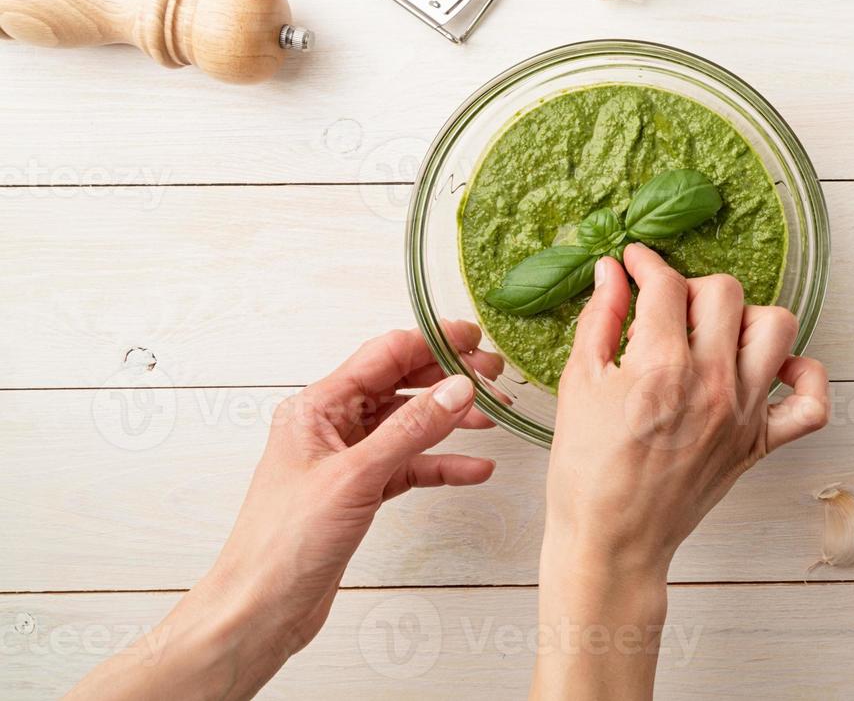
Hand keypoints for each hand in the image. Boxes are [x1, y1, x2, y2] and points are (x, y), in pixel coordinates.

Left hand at [66, 325, 500, 700]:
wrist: (262, 608)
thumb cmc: (285, 542)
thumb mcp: (356, 476)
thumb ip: (411, 428)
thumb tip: (458, 388)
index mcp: (318, 407)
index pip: (385, 355)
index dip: (433, 342)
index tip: (475, 340)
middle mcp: (332, 425)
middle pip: (400, 385)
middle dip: (448, 378)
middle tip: (494, 376)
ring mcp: (347, 458)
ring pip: (409, 424)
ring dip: (451, 420)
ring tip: (493, 417)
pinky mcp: (360, 491)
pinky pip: (409, 465)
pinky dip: (442, 464)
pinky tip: (475, 468)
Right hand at [532, 244, 828, 700]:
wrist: (611, 541)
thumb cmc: (586, 470)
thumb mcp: (578, 385)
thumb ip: (599, 320)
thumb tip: (610, 272)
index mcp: (659, 366)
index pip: (664, 284)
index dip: (644, 263)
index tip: (633, 263)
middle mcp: (711, 382)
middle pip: (724, 292)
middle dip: (691, 285)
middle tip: (666, 304)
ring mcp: (743, 413)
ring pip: (777, 328)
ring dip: (746, 316)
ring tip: (715, 331)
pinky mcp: (760, 443)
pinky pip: (812, 403)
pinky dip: (803, 377)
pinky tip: (771, 368)